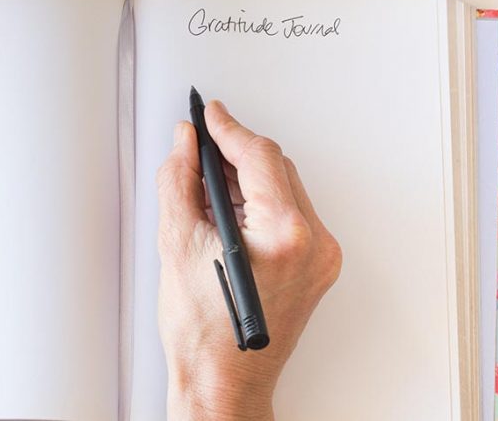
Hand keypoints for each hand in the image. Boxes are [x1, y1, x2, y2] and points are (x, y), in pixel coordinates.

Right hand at [156, 100, 341, 420]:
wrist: (223, 382)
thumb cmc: (204, 333)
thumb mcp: (177, 242)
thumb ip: (180, 179)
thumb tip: (186, 143)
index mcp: (285, 234)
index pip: (259, 157)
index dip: (228, 128)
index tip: (209, 114)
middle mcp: (314, 244)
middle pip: (276, 168)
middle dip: (236, 153)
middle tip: (201, 146)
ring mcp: (320, 258)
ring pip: (284, 189)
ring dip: (246, 177)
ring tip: (207, 181)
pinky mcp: (316, 267)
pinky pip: (289, 214)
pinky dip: (259, 202)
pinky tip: (228, 207)